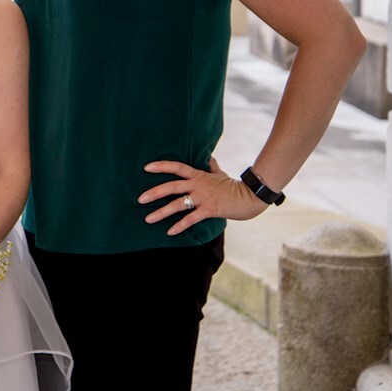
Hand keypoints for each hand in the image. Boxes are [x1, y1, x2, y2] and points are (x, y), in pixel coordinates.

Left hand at [139, 157, 267, 235]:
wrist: (251, 196)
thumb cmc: (234, 186)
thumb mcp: (220, 174)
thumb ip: (212, 167)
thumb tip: (210, 157)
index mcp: (198, 175)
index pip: (177, 167)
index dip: (161, 166)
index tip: (146, 168)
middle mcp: (198, 185)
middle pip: (171, 186)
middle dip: (154, 192)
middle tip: (139, 199)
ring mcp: (203, 197)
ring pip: (178, 204)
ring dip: (161, 212)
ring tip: (148, 218)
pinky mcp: (210, 209)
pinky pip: (191, 219)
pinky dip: (180, 226)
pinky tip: (170, 232)